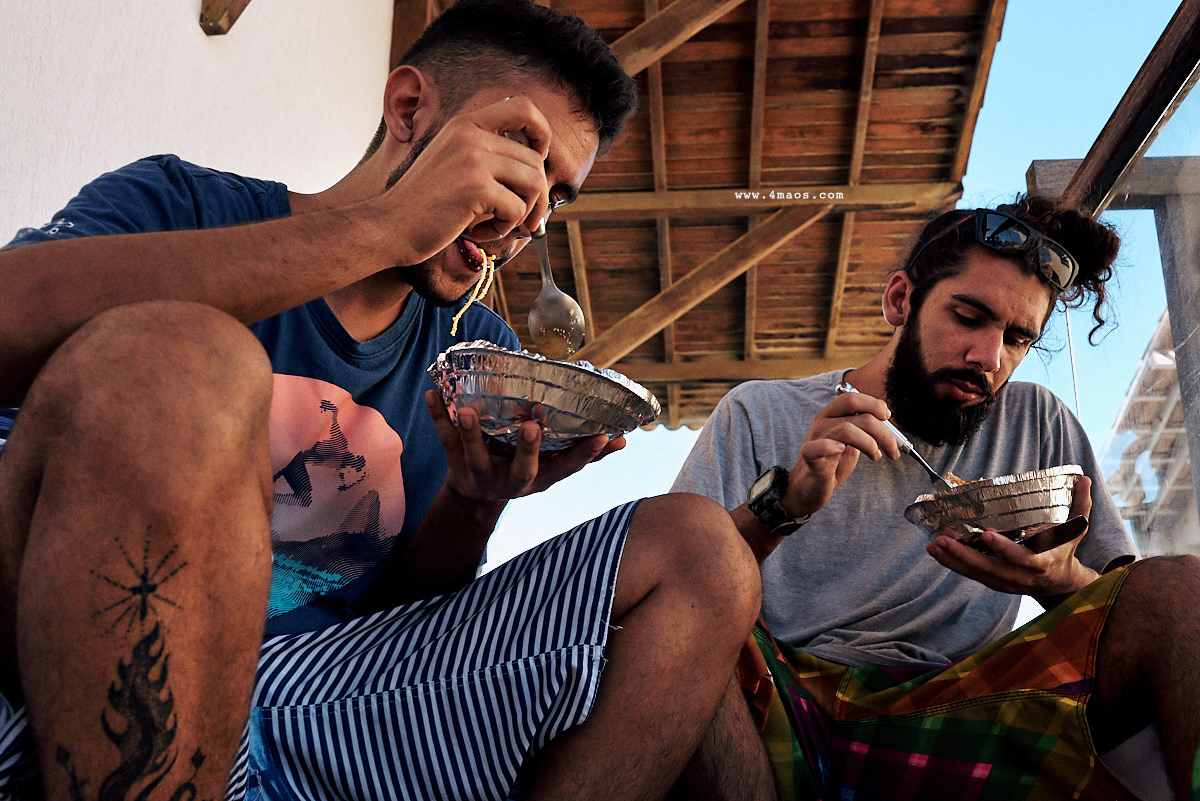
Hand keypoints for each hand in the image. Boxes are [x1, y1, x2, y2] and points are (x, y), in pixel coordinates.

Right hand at [378, 95, 553, 266]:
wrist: (389, 226)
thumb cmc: (425, 203)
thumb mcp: (454, 163)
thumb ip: (487, 154)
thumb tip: (539, 166)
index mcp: (466, 123)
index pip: (524, 107)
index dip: (543, 132)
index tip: (538, 160)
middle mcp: (470, 134)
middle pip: (535, 159)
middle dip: (537, 196)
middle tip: (523, 218)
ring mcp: (473, 158)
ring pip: (534, 183)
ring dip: (524, 213)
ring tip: (500, 224)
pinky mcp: (476, 187)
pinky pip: (516, 210)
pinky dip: (504, 229)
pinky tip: (480, 233)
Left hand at [425, 390, 622, 502]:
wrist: (476, 499)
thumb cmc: (524, 471)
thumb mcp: (554, 468)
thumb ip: (586, 453)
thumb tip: (623, 438)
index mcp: (541, 479)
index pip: (568, 468)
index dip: (586, 455)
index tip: (603, 435)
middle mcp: (513, 481)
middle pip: (522, 469)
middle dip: (527, 449)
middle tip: (532, 425)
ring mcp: (482, 475)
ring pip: (476, 455)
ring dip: (471, 432)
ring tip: (467, 409)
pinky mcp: (455, 465)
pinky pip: (444, 440)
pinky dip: (438, 416)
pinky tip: (432, 394)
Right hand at [783, 390, 904, 517]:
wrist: (811, 487)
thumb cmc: (833, 463)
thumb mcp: (852, 441)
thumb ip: (864, 427)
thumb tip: (885, 412)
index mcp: (831, 415)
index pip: (852, 398)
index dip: (873, 404)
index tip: (887, 417)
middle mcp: (822, 422)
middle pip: (855, 411)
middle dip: (881, 428)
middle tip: (892, 447)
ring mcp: (815, 438)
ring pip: (846, 429)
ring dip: (870, 443)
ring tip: (876, 456)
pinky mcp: (810, 456)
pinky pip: (818, 446)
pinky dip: (832, 447)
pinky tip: (843, 451)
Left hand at [926, 476, 1099, 598]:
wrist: (1060, 585)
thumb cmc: (1064, 551)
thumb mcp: (1076, 529)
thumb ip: (1081, 505)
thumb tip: (1084, 478)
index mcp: (1042, 563)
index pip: (1021, 557)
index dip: (1004, 548)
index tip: (986, 533)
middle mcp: (1021, 576)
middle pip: (990, 568)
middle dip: (965, 554)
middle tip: (944, 538)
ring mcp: (1006, 582)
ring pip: (976, 573)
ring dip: (953, 559)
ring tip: (933, 543)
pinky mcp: (994, 583)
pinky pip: (970, 575)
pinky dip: (952, 564)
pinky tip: (936, 551)